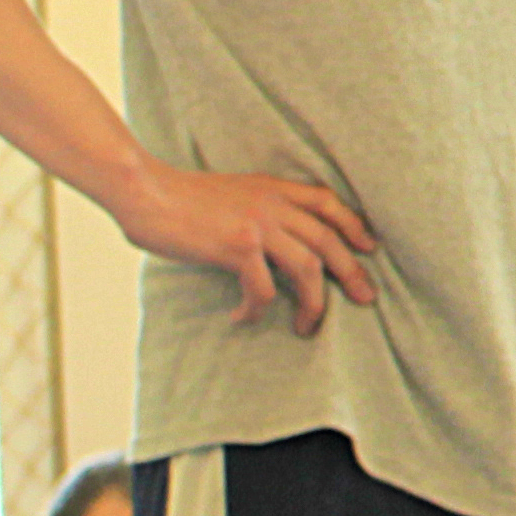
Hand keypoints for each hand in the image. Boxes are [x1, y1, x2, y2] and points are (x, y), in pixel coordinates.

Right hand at [107, 160, 375, 336]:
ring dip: (313, 302)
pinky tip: (241, 318)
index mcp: (272, 188)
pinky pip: (262, 288)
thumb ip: (253, 209)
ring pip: (307, 267)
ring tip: (306, 327)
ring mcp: (257, 225)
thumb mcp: (228, 194)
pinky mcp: (237, 247)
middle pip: (328, 238)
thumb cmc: (177, 199)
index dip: (353, 224)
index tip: (368, 247)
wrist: (147, 192)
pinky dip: (256, 309)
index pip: (327, 202)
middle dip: (351, 271)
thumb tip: (263, 244)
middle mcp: (273, 204)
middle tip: (366, 298)